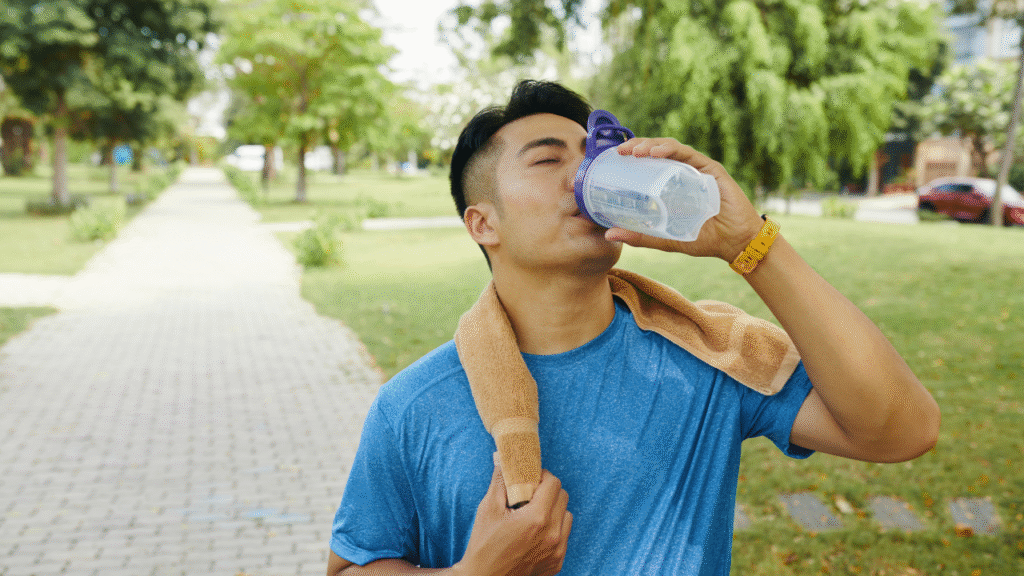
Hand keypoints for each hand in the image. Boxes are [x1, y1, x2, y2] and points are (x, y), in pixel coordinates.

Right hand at [456, 463, 572, 575]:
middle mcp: (552, 535)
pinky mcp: (557, 562)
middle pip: (563, 497)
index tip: (531, 479)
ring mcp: (557, 551)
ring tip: (534, 514)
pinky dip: (554, 529)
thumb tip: (503, 459)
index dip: (542, 476)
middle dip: (548, 491)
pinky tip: (536, 532)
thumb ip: (500, 481)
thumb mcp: (488, 508)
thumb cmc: (483, 545)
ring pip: (567, 516)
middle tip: (531, 494)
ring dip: (554, 510)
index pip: (554, 483)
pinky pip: (564, 536)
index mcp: (537, 519)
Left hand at [603, 138, 763, 261]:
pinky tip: (656, 153)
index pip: (648, 164)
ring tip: (635, 151)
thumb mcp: (666, 238)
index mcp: (671, 184)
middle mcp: (683, 172)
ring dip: (650, 145)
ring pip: (669, 148)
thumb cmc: (703, 239)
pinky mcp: (710, 168)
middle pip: (656, 151)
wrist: (735, 242)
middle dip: (637, 146)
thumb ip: (641, 236)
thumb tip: (610, 234)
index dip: (631, 157)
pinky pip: (687, 154)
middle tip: (620, 151)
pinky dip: (670, 150)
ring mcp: (696, 168)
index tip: (613, 159)